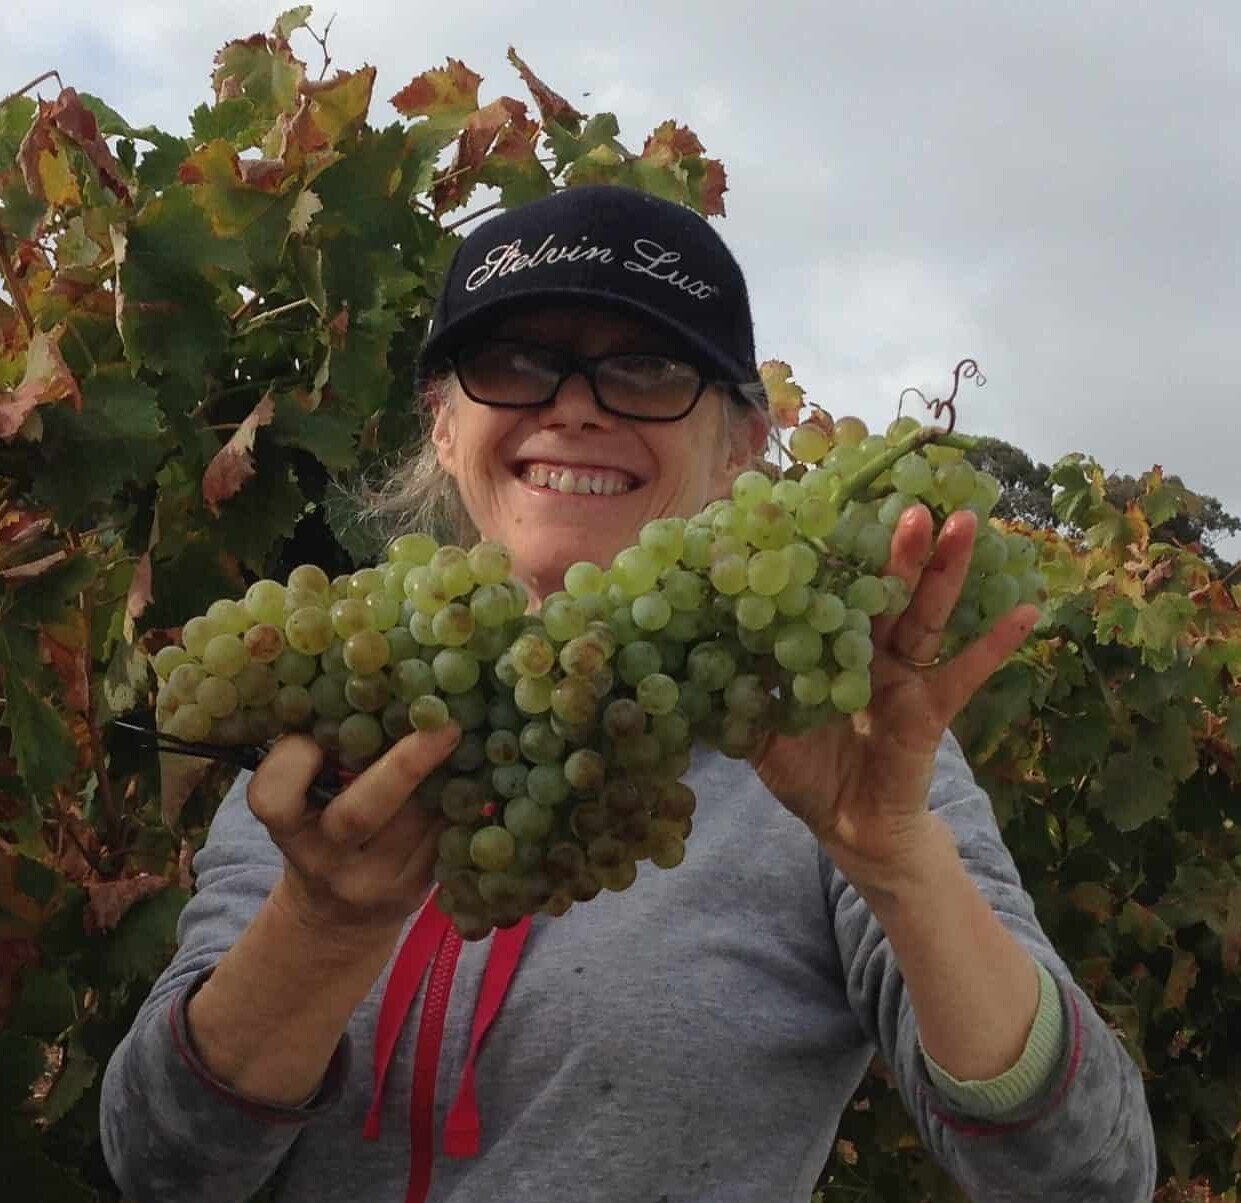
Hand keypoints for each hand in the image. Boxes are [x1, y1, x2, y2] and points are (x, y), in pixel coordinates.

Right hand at [246, 725, 459, 934]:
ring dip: (449, 775)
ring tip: (466, 736)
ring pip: (420, 822)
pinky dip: (463, 801)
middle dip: (405, 764)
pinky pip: (446, 837)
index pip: (274, 797)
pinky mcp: (416, 892)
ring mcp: (376, 884)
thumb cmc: (315, 836)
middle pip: (361, 812)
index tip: (323, 723)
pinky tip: (474, 774)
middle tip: (445, 724)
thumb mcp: (300, 807)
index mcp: (288, 831)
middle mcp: (327, 863)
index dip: (295, 756)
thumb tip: (369, 686)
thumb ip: (318, 759)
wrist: (332, 923)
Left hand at [750, 505, 1039, 894]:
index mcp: (826, 649)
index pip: (830, 592)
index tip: (833, 507)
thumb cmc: (807, 775)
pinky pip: (965, 674)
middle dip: (897, 549)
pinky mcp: (931, 708)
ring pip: (925, 617)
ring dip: (945, 571)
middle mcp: (868, 653)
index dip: (833, 554)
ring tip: (963, 523)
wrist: (850, 827)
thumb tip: (706, 657)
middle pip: (883, 592)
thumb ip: (743, 699)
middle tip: (909, 504)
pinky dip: (996, 645)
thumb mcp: (763, 738)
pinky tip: (1029, 611)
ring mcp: (903, 677)